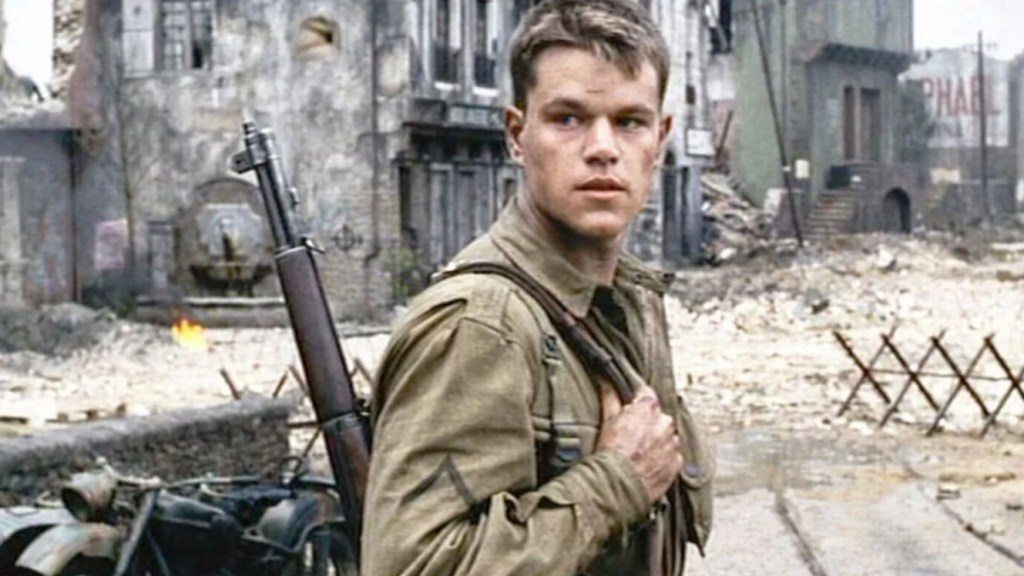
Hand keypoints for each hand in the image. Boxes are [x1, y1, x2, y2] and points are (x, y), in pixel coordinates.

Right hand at [597, 383, 682, 503]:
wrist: (618, 486)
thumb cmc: (611, 453)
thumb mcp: (607, 421)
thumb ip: (610, 397)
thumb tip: (605, 382)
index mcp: (648, 408)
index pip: (646, 395)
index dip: (637, 402)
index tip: (630, 409)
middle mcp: (665, 422)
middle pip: (657, 417)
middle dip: (647, 423)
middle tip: (631, 437)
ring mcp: (672, 443)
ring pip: (666, 437)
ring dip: (656, 441)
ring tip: (638, 454)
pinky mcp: (677, 463)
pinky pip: (671, 456)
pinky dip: (662, 459)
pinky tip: (647, 465)